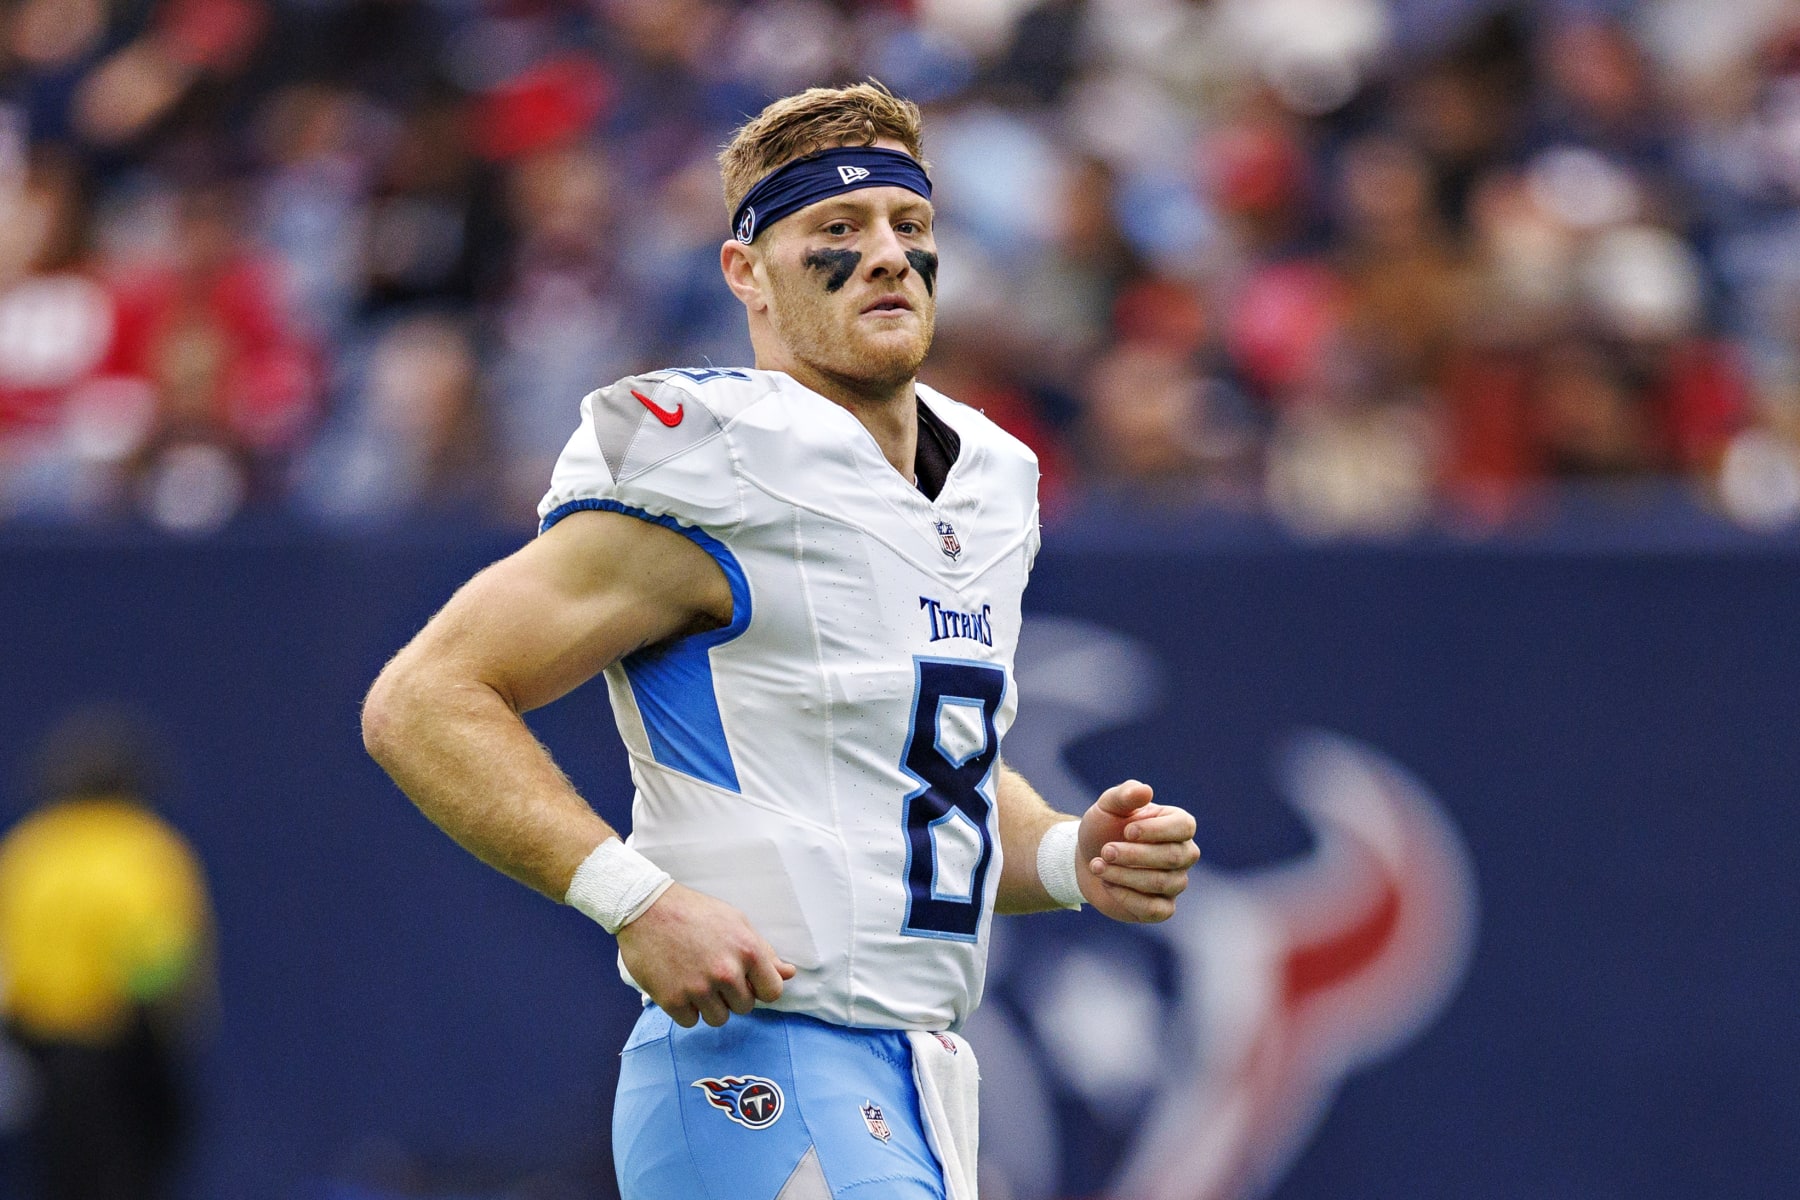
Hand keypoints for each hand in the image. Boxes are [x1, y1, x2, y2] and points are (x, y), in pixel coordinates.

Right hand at [616, 883, 797, 1027]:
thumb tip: (789, 974)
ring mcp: (699, 988)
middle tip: (713, 973)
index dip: (760, 988)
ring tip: (696, 979)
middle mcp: (726, 972)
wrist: (646, 908)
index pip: (772, 992)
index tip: (747, 981)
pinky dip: (685, 1009)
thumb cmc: (694, 912)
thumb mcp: (736, 922)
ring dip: (709, 1005)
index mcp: (747, 950)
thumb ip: (764, 952)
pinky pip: (690, 1022)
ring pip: (718, 1018)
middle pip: (744, 1007)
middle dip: (732, 995)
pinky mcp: (673, 1000)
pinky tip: (679, 985)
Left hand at [1076, 780, 1198, 922]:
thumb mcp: (1108, 807)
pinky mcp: (1161, 908)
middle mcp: (1183, 854)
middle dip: (1135, 855)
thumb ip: (1125, 796)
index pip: (1184, 827)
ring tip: (1097, 866)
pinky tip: (1107, 885)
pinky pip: (1156, 910)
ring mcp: (1175, 882)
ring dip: (1124, 875)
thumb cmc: (1104, 828)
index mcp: (1177, 825)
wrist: (1086, 859)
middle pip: (1173, 857)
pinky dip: (1128, 897)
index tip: (1127, 831)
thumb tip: (1145, 790)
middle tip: (1105, 851)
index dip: (1156, 830)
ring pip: (1161, 883)